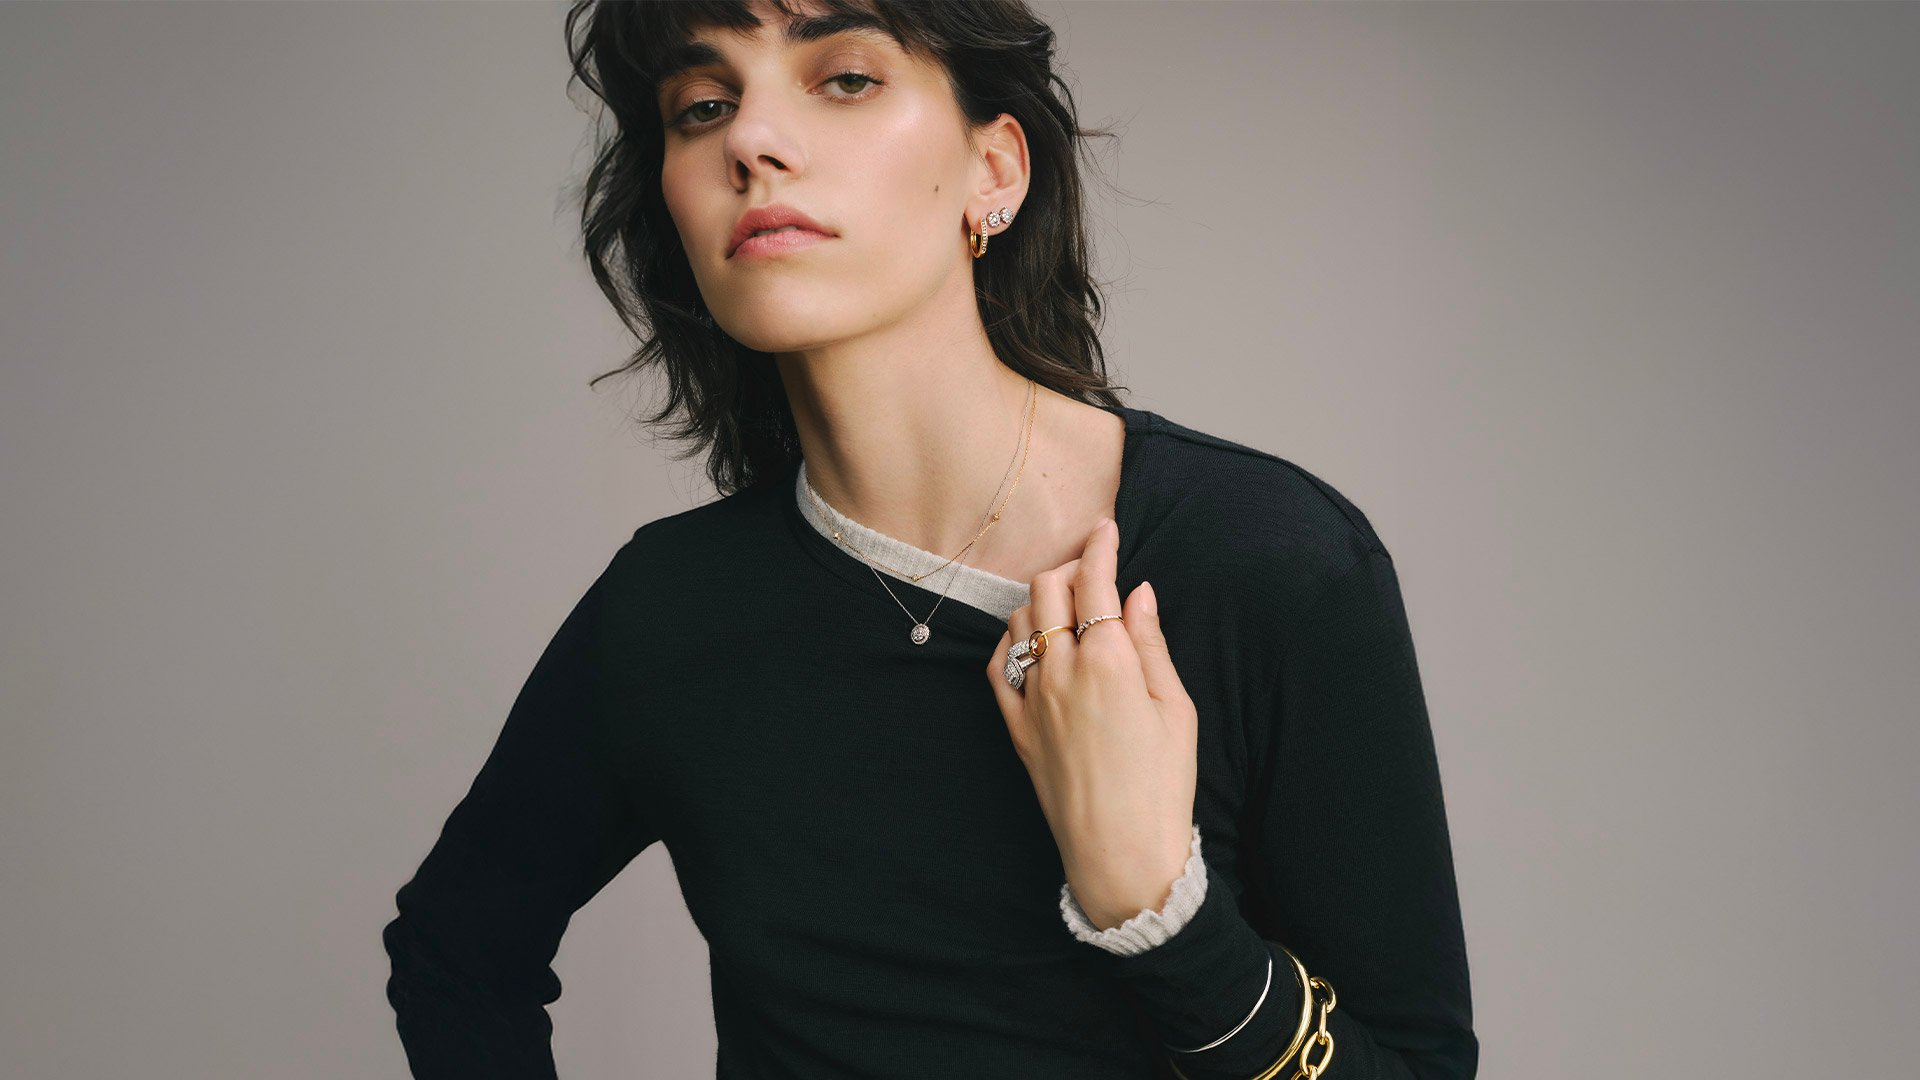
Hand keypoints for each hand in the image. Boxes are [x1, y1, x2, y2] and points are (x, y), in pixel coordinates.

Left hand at [984, 517, 1199, 930]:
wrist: (1122, 853)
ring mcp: (1031, 697)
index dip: (1100, 545)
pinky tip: (1032, 640)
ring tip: (1068, 603)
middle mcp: (1061, 669)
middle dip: (1070, 566)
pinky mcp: (1016, 727)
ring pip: (1019, 620)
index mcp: (1108, 659)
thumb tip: (1138, 593)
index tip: (1107, 527)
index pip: (1095, 578)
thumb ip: (1151, 643)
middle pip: (1048, 588)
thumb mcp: (1176, 709)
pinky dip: (1013, 640)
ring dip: (1041, 600)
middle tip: (1093, 568)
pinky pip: (999, 665)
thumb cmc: (1163, 784)